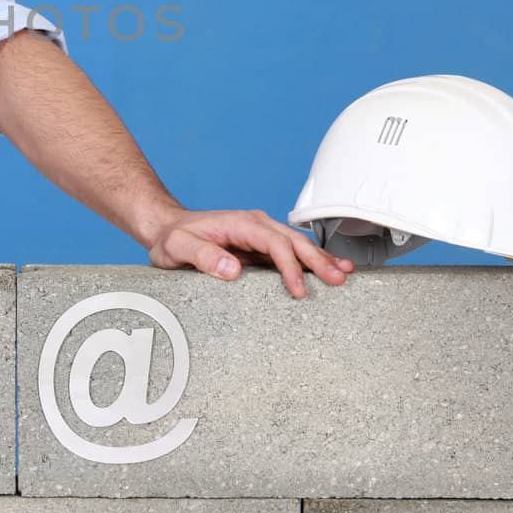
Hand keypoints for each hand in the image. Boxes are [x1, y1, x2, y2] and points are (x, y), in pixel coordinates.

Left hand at [146, 207, 354, 298]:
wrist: (167, 228)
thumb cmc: (172, 237)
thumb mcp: (178, 246)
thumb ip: (202, 256)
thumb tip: (232, 268)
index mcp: (240, 224)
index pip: (273, 243)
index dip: (289, 265)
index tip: (298, 289)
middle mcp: (255, 225)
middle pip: (294, 241)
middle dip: (318, 259)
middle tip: (338, 279)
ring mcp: (260, 235)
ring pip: (297, 244)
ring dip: (321, 258)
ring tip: (344, 273)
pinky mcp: (260, 248)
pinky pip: (290, 252)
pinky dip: (311, 260)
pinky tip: (328, 268)